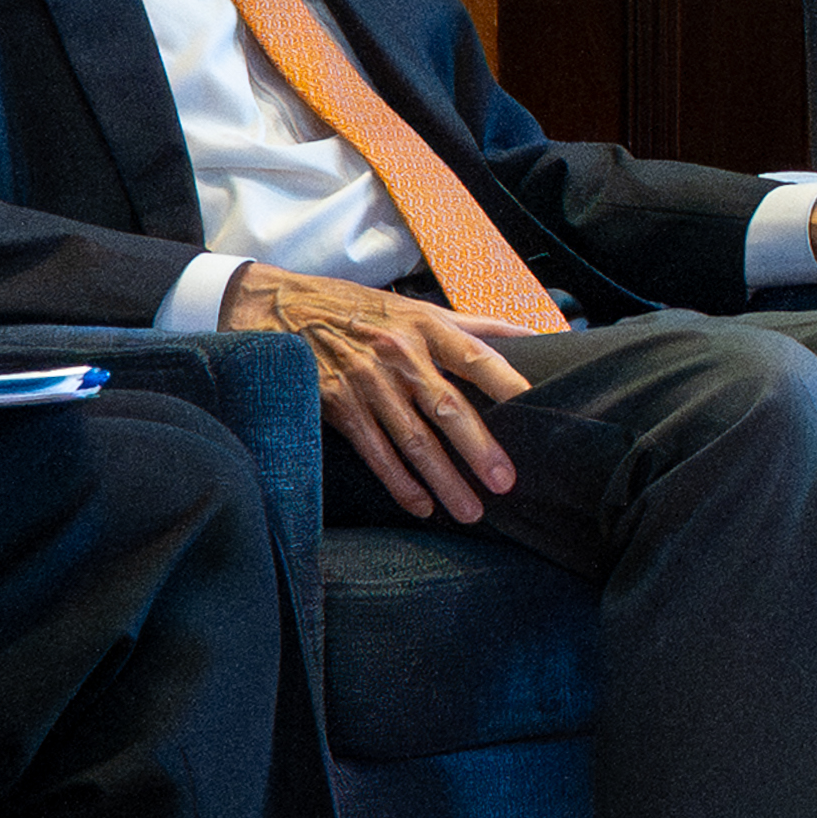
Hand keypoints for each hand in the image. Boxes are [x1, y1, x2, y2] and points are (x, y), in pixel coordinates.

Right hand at [223, 262, 537, 520]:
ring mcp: (367, 382)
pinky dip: (399, 482)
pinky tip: (421, 505)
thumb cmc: (361, 309)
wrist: (281, 307)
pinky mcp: (338, 405)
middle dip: (477, 448)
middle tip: (505, 482)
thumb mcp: (416, 307)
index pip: (476, 356)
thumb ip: (475, 325)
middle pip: (447, 407)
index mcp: (426, 327)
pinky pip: (375, 452)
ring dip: (443, 479)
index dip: (507, 382)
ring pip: (412, 439)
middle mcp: (400, 355)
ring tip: (469, 510)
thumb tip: (533, 335)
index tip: (535, 409)